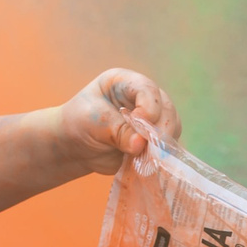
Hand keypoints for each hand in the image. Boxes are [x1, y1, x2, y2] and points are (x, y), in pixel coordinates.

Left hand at [57, 68, 181, 173]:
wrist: (74, 145)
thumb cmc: (79, 124)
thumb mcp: (93, 122)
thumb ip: (118, 131)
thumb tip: (140, 145)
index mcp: (125, 83)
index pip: (147, 89)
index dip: (148, 107)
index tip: (139, 124)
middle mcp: (143, 98)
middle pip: (166, 109)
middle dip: (160, 129)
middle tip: (149, 148)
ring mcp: (151, 119)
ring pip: (171, 128)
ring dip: (162, 145)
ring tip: (147, 158)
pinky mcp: (153, 140)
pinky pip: (167, 146)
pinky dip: (160, 156)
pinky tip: (149, 164)